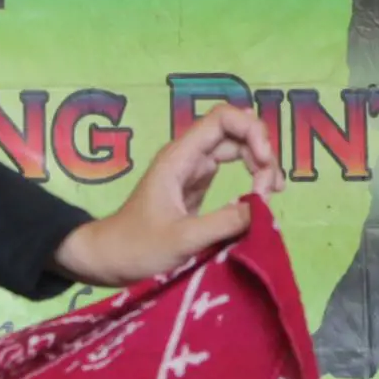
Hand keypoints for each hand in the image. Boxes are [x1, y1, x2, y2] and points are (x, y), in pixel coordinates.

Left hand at [52, 104, 280, 286]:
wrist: (107, 259)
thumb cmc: (136, 247)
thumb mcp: (182, 239)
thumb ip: (224, 223)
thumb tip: (263, 208)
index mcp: (179, 158)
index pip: (223, 118)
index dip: (251, 131)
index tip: (264, 164)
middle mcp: (188, 157)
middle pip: (235, 131)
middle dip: (260, 152)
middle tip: (271, 189)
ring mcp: (193, 171)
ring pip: (236, 151)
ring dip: (259, 165)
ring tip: (270, 194)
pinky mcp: (196, 189)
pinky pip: (231, 172)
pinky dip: (250, 180)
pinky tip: (261, 198)